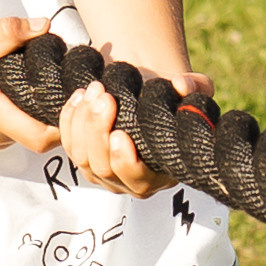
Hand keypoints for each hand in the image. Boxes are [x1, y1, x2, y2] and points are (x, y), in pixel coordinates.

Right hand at [0, 16, 62, 155]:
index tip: (78, 94)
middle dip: (62, 109)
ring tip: (53, 76)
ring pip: (31, 128)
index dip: (67, 121)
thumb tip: (44, 26)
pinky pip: (17, 125)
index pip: (43, 137)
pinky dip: (28, 108)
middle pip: (45, 133)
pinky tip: (29, 83)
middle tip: (74, 77)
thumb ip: (8, 32)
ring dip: (44, 107)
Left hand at [58, 61, 212, 199]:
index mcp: (159, 173)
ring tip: (93, 91)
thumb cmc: (171, 102)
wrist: (145, 94)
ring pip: (81, 157)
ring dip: (82, 122)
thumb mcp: (194, 93)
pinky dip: (69, 120)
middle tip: (105, 97)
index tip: (119, 134)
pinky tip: (78, 97)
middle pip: (102, 167)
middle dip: (98, 130)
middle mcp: (128, 180)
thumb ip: (197, 87)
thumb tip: (182, 85)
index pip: (137, 179)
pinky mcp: (83, 157)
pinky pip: (68, 144)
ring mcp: (102, 171)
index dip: (125, 161)